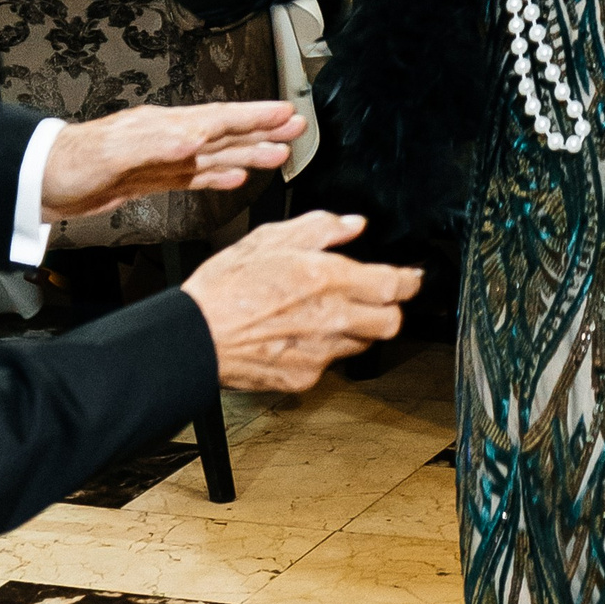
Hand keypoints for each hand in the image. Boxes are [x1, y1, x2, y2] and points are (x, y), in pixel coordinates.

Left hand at [39, 101, 304, 216]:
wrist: (37, 182)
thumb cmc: (68, 162)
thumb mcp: (113, 153)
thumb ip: (157, 144)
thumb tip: (198, 138)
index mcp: (163, 128)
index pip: (218, 119)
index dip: (254, 117)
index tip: (285, 113)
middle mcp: (166, 139)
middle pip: (223, 133)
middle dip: (261, 130)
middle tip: (296, 129)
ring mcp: (159, 160)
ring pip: (213, 156)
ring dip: (246, 154)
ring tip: (277, 155)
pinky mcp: (148, 180)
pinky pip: (192, 177)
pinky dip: (215, 177)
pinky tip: (233, 179)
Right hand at [182, 213, 422, 390]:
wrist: (193, 337)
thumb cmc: (226, 287)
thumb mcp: (271, 238)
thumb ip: (320, 228)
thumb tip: (353, 225)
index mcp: (327, 279)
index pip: (392, 286)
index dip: (408, 281)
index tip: (410, 278)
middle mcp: (330, 319)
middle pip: (390, 323)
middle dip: (388, 310)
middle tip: (374, 298)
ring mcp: (318, 353)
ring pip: (361, 344)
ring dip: (355, 329)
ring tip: (323, 314)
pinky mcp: (303, 378)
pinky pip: (328, 364)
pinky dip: (322, 350)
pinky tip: (298, 335)